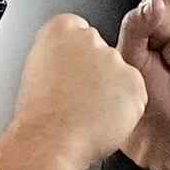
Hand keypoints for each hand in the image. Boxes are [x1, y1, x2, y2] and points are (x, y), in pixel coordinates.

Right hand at [9, 13, 147, 169]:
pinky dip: (123, 110)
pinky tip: (101, 121)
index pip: (78, 33)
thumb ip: (58, 55)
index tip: (69, 74)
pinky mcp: (134, 82)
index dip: (75, 59)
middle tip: (78, 97)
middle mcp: (91, 38)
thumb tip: (71, 62)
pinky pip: (133, 96)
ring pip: (119, 75)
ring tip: (87, 113)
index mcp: (61, 28)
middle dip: (96, 74)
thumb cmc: (38, 114)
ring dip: (110, 92)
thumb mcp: (35, 69)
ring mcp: (114, 59)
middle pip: (102, 53)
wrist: (49, 140)